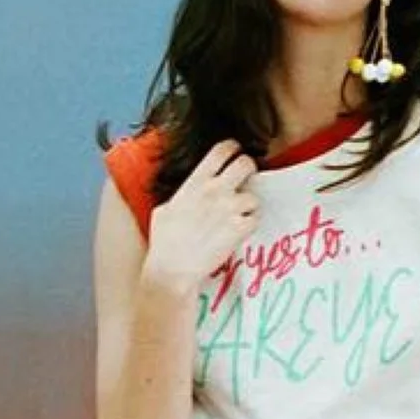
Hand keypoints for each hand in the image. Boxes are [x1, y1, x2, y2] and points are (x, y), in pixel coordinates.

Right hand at [145, 139, 258, 291]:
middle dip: (249, 170)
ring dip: (249, 208)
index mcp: (196, 182)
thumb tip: (186, 196)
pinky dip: (250, 227)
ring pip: (254, 197)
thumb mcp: (164, 209)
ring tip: (236, 219)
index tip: (235, 152)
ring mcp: (229, 209)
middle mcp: (215, 190)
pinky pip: (255, 220)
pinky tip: (238, 233)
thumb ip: (181, 196)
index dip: (233, 148)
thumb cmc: (164, 243)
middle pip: (246, 164)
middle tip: (245, 181)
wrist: (173, 269)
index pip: (222, 149)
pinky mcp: (240, 229)